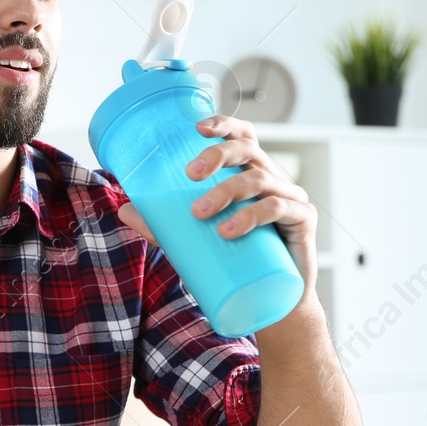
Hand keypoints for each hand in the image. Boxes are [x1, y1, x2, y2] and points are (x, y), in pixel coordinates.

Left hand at [116, 114, 319, 310]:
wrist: (275, 301)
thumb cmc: (237, 260)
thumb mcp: (196, 239)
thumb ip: (163, 226)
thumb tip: (123, 210)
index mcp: (250, 173)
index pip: (243, 136)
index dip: (224, 124)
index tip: (197, 128)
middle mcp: (272, 179)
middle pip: (248, 151)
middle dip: (217, 155)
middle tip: (191, 174)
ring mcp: (291, 197)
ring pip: (258, 180)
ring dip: (226, 192)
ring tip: (200, 213)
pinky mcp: (303, 220)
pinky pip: (277, 208)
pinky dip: (251, 216)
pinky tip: (229, 230)